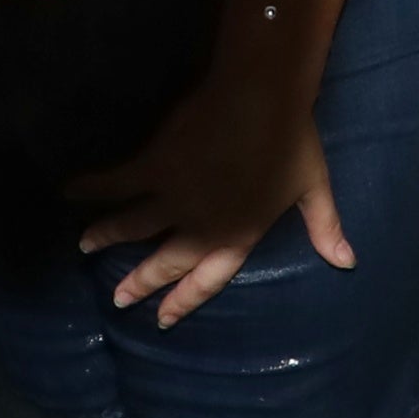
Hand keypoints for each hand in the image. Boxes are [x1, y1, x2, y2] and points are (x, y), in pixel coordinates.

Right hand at [68, 57, 345, 326]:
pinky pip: (117, 184)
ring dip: (107, 237)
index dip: (183, 300)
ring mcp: (175, 197)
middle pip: (165, 261)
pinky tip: (70, 191)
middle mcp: (202, 225)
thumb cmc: (292, 141)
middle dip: (140, 282)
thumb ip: (325, 228)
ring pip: (134, 226)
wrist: (261, 98)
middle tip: (119, 299)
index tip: (161, 319)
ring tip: (85, 246)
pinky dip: (92, 188)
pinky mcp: (155, 166)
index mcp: (239, 234)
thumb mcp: (312, 189)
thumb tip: (348, 263)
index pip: (207, 280)